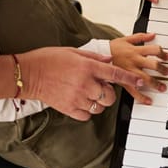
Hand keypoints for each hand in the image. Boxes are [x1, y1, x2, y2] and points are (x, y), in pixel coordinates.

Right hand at [17, 47, 142, 120]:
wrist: (28, 73)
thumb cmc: (48, 59)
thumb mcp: (73, 52)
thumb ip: (94, 57)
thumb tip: (109, 60)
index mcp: (88, 67)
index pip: (115, 74)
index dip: (130, 78)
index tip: (139, 81)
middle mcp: (85, 83)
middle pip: (110, 95)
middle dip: (109, 92)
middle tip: (101, 87)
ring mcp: (77, 98)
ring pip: (99, 107)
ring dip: (98, 102)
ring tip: (88, 94)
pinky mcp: (69, 109)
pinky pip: (86, 115)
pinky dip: (87, 111)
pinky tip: (80, 102)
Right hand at [110, 32, 167, 104]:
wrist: (97, 58)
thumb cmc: (111, 49)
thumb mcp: (125, 39)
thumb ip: (140, 37)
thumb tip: (153, 34)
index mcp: (135, 50)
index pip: (154, 50)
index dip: (163, 53)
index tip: (167, 57)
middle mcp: (134, 61)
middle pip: (153, 65)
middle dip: (162, 69)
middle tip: (167, 73)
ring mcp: (129, 72)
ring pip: (145, 79)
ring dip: (156, 84)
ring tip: (162, 88)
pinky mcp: (123, 81)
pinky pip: (133, 91)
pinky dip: (142, 97)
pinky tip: (148, 101)